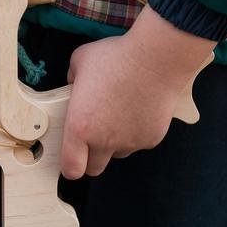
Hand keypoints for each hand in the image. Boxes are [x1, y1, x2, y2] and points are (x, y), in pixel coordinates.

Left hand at [60, 6, 215, 178]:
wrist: (156, 59)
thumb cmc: (116, 57)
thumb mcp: (80, 62)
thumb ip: (71, 79)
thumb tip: (74, 86)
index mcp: (80, 127)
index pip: (72, 168)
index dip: (70, 166)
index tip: (72, 158)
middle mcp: (104, 141)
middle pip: (94, 169)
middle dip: (90, 158)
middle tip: (91, 137)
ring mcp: (129, 142)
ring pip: (117, 154)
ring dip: (113, 143)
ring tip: (116, 115)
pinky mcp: (151, 138)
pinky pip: (138, 143)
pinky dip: (135, 132)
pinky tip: (136, 109)